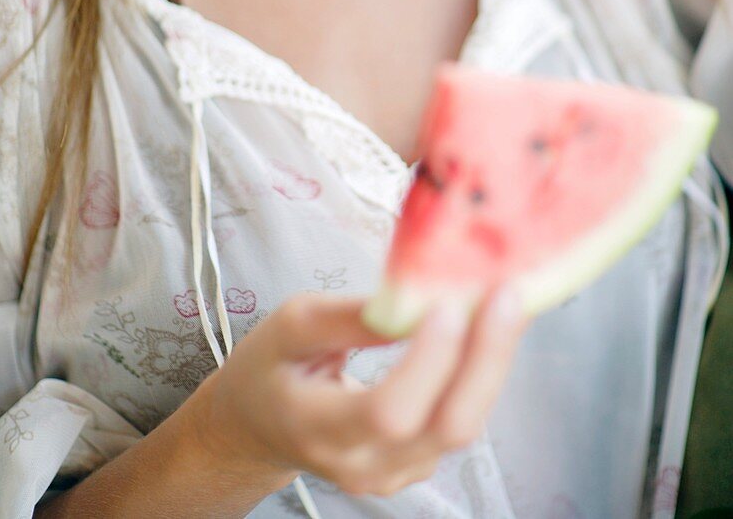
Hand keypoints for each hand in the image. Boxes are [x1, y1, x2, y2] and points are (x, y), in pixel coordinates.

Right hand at [193, 287, 526, 498]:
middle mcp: (363, 465)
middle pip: (446, 425)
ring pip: (464, 424)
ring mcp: (396, 473)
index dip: (428, 362)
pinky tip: (488, 327)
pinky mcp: (418, 463)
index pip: (388, 411)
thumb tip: (410, 299)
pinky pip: (462, 418)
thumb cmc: (270, 368)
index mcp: (319, 428)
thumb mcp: (290, 324)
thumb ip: (347, 316)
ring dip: (492, 359)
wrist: (259, 424)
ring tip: (507, 299)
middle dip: (486, 356)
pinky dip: (481, 371)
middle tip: (508, 294)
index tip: (448, 304)